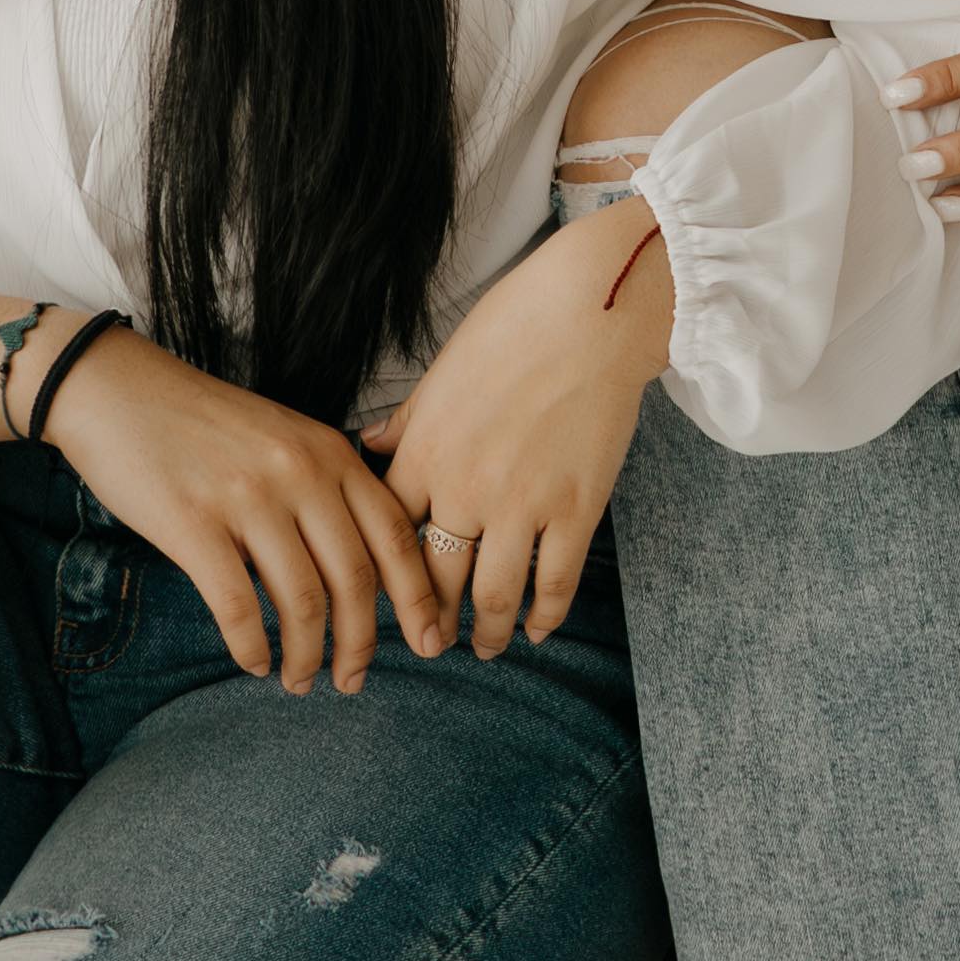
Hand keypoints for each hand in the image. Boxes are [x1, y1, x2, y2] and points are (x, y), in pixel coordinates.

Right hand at [46, 327, 437, 696]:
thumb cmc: (202, 424)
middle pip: (356, 579)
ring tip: (300, 681)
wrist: (118, 391)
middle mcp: (300, 474)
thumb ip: (329, 487)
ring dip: (305, 655)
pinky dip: (251, 646)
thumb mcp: (286, 436)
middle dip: (362, 644)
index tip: (432, 644)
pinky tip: (253, 663)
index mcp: (331, 453)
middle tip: (353, 681)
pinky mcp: (193, 523)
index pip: (396, 537)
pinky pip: (238, 605)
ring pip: (302, 601)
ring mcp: (248, 498)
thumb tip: (365, 570)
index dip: (419, 598)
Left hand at [369, 208, 675, 659]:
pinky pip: (554, 582)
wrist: (590, 312)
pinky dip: (544, 615)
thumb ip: (406, 421)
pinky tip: (537, 628)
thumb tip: (368, 444)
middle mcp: (464, 489)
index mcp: (424, 453)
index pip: (387, 535)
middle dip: (429, 621)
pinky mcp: (575, 508)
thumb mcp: (441, 371)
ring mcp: (522, 504)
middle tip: (431, 642)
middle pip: (433, 579)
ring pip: (492, 596)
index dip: (382, 574)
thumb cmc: (513, 327)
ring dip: (485, 633)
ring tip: (484, 648)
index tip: (384, 597)